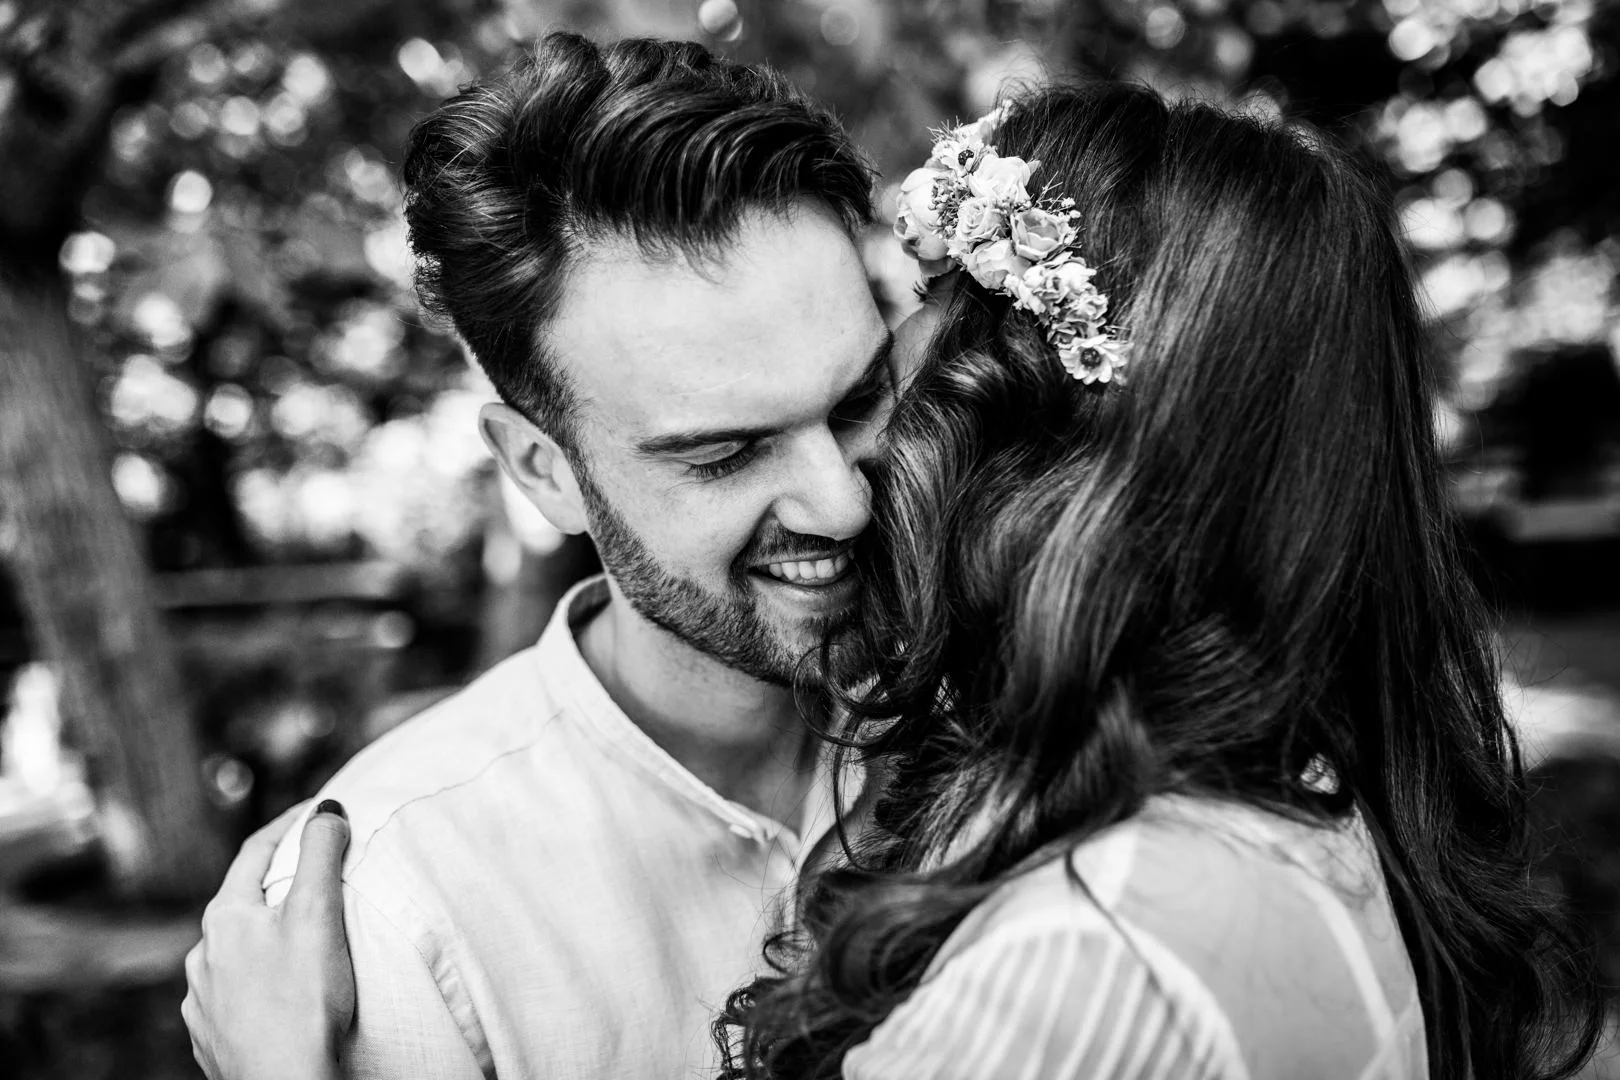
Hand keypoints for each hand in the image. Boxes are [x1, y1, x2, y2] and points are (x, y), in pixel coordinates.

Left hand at [182, 800, 355, 1079]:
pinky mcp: (212, 1037)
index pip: (256, 850)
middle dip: (278, 883)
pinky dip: (257, 980)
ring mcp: (202, 1001)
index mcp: (225, 918)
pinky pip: (234, 994)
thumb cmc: (303, 1001)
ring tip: (300, 939)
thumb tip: (324, 809)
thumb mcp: (318, 914)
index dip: (291, 823)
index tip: (320, 810)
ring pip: (235, 952)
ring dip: (264, 936)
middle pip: (243, 901)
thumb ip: (320, 854)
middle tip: (315, 873)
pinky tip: (278, 991)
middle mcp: (203, 956)